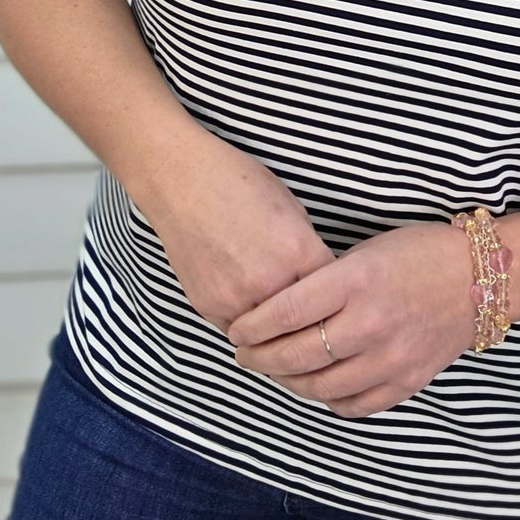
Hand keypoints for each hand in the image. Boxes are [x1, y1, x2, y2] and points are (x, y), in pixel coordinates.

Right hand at [143, 137, 336, 334]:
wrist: (182, 182)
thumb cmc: (238, 183)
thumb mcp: (291, 207)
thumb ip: (306, 249)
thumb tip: (317, 277)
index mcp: (297, 250)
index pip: (333, 294)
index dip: (336, 296)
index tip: (335, 299)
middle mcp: (269, 279)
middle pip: (305, 322)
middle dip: (311, 321)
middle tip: (313, 320)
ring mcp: (236, 298)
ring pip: (271, 336)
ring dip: (279, 332)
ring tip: (283, 323)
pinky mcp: (208, 307)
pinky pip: (240, 331)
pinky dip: (250, 329)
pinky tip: (253, 313)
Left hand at [226, 221, 478, 418]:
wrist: (481, 278)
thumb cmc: (419, 253)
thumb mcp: (367, 250)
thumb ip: (325, 280)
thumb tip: (279, 308)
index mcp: (357, 280)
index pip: (284, 311)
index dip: (251, 326)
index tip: (236, 329)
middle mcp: (370, 322)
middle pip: (295, 354)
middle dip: (259, 358)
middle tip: (244, 354)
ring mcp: (390, 358)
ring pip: (319, 387)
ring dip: (288, 381)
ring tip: (276, 370)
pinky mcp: (406, 381)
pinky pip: (353, 405)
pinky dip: (328, 399)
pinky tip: (319, 385)